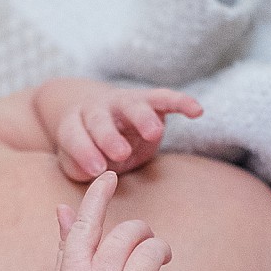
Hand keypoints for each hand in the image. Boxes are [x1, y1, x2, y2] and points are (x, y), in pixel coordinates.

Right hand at [52, 171, 191, 270]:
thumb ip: (67, 245)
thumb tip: (62, 207)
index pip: (86, 225)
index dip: (98, 196)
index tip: (111, 174)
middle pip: (128, 233)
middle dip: (141, 234)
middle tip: (143, 249)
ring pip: (155, 251)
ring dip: (160, 253)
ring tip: (156, 270)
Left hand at [55, 87, 201, 181]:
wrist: (96, 117)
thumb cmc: (87, 150)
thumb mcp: (76, 163)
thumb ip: (80, 167)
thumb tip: (94, 173)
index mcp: (73, 124)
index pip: (74, 136)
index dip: (84, 152)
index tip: (97, 170)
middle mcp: (96, 109)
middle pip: (100, 120)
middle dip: (110, 136)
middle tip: (121, 154)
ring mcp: (123, 102)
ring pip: (132, 106)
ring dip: (143, 118)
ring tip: (155, 133)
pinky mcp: (148, 100)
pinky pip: (164, 98)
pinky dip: (181, 101)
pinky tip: (197, 111)